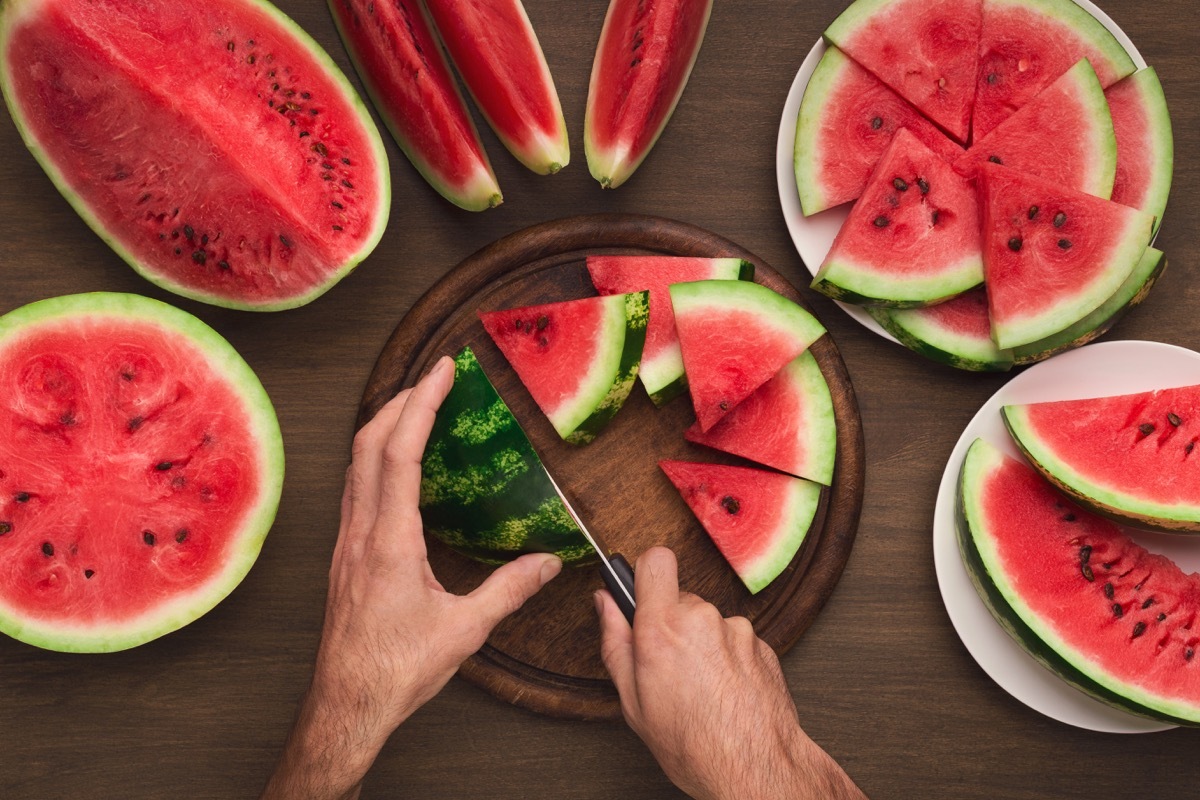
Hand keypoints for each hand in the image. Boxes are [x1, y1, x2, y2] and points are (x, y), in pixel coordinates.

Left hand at [262, 356, 562, 799]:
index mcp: (390, 542)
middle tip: (434, 378)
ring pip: (355, 463)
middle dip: (400, 401)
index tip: (442, 372)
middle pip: (368, 444)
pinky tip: (397, 466)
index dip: (421, 405)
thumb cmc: (395, 670)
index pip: (400, 453)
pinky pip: (355, 487)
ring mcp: (347, 542)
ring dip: (383, 426)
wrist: (345, 704)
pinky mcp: (345, 555)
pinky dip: (376, 458)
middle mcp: (361, 533)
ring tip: (416, 408)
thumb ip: (509, 590)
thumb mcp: (464, 631)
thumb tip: (548, 562)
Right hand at [595, 547, 865, 799]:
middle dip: (672, 623)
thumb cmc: (694, 744)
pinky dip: (727, 658)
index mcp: (663, 628)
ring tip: (701, 687)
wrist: (755, 769)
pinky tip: (724, 691)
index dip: (646, 573)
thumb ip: (615, 642)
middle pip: (681, 599)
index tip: (643, 591)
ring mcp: (737, 630)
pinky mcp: (762, 644)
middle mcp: (703, 620)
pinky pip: (734, 639)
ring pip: (709, 622)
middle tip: (668, 666)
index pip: (656, 561)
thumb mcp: (633, 701)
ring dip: (702, 644)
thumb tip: (605, 605)